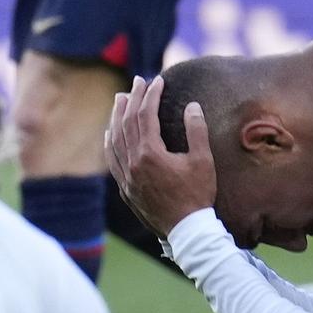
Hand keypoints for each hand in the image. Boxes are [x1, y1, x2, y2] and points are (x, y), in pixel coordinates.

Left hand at [104, 74, 216, 237]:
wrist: (186, 231)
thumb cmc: (198, 196)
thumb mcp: (203, 161)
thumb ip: (197, 131)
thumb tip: (192, 106)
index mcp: (150, 154)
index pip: (146, 115)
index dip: (151, 95)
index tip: (157, 80)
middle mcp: (133, 163)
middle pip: (127, 123)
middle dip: (133, 99)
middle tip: (138, 82)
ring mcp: (127, 177)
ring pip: (115, 140)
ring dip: (117, 117)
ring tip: (120, 99)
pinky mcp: (126, 189)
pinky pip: (112, 160)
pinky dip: (110, 142)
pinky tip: (110, 133)